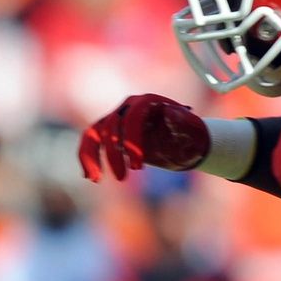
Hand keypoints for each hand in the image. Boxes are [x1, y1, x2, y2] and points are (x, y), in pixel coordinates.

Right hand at [78, 94, 209, 182]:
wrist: (185, 141)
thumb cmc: (190, 135)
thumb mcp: (192, 130)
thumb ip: (182, 121)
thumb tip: (170, 111)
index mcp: (147, 101)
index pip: (132, 118)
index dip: (131, 142)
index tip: (137, 167)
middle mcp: (128, 106)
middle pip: (110, 127)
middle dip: (113, 155)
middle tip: (122, 179)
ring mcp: (116, 118)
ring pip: (93, 134)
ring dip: (91, 156)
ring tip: (96, 179)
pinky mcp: (109, 131)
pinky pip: (92, 142)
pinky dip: (88, 157)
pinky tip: (91, 176)